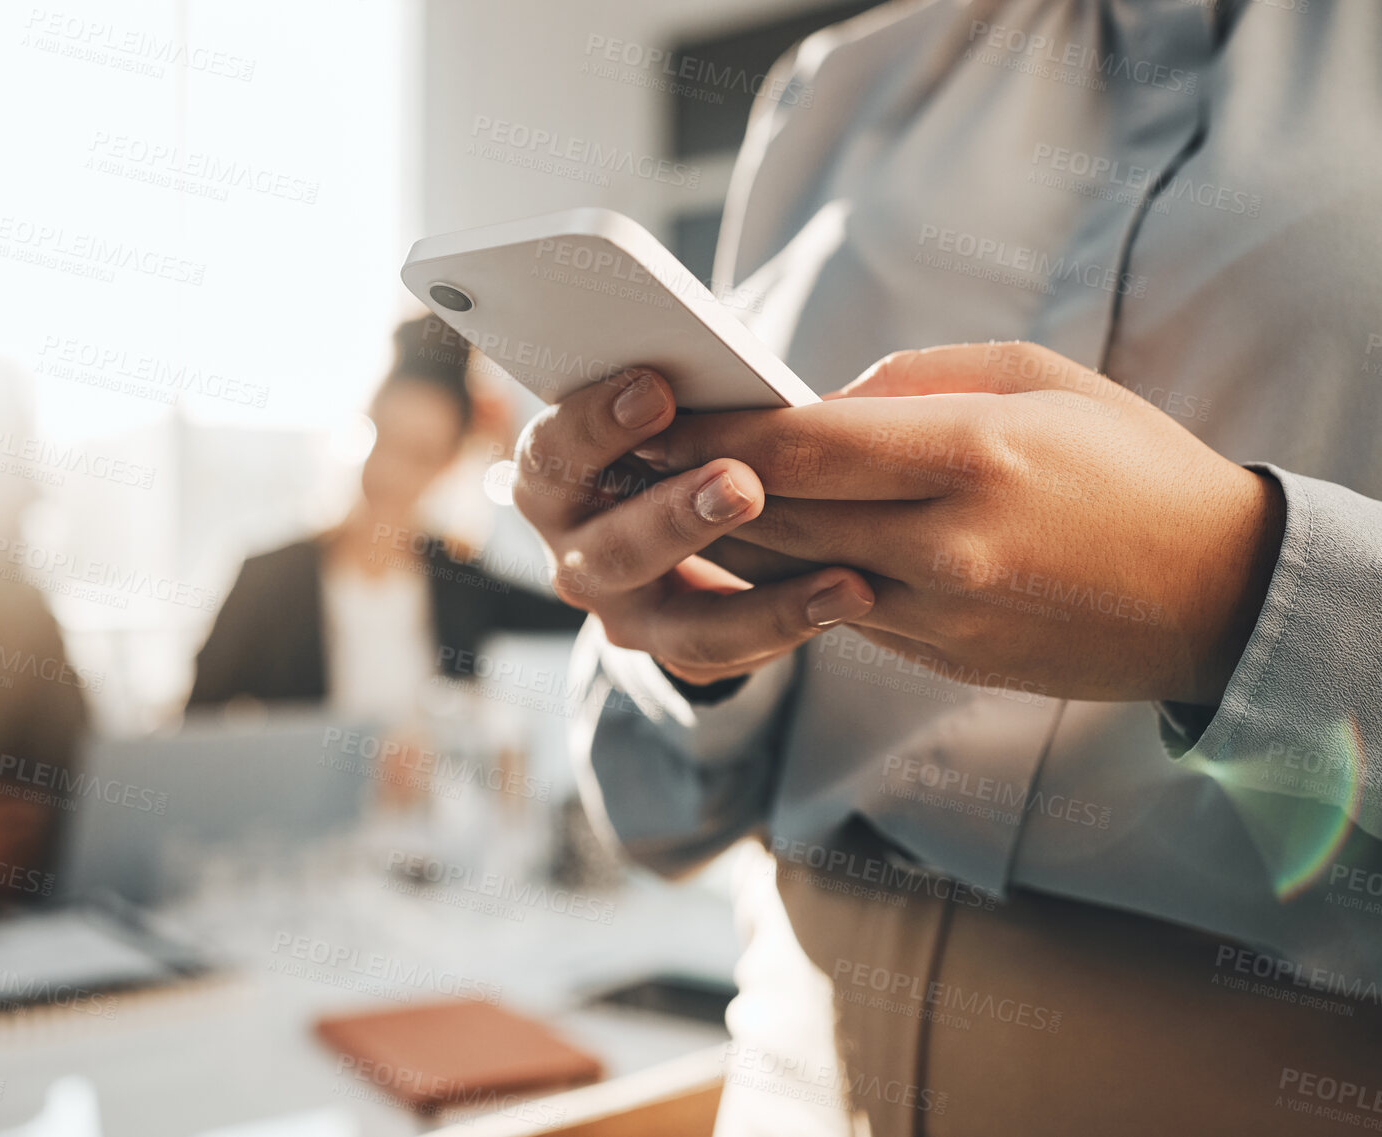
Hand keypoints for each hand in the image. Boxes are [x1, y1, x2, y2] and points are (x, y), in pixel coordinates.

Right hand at [511, 368, 875, 685]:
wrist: (680, 517)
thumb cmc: (677, 430)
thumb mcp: (668, 404)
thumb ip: (688, 395)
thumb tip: (746, 379)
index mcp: (551, 476)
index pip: (552, 452)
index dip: (598, 422)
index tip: (657, 388)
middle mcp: (575, 552)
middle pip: (613, 548)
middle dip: (680, 516)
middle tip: (743, 484)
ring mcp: (624, 613)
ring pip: (683, 626)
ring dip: (761, 603)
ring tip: (840, 577)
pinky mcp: (679, 653)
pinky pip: (735, 656)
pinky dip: (795, 626)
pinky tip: (854, 594)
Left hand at [635, 342, 1283, 704]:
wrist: (1217, 593)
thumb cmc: (1130, 463)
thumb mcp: (1035, 380)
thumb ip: (912, 384)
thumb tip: (813, 403)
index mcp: (971, 455)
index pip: (802, 444)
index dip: (712, 429)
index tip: (653, 406)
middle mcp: (945, 544)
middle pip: (775, 516)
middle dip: (687, 484)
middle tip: (619, 453)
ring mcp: (938, 612)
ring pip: (787, 573)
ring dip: (712, 538)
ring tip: (651, 498)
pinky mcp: (937, 655)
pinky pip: (832, 608)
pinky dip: (775, 577)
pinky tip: (734, 547)